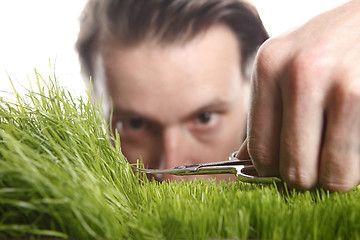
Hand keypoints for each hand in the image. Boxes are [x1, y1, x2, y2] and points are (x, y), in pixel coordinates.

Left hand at [237, 1, 359, 191]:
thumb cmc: (329, 49)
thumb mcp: (288, 68)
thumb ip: (267, 114)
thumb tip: (246, 161)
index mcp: (269, 67)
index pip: (260, 149)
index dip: (272, 172)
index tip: (285, 171)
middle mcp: (299, 73)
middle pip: (293, 167)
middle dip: (305, 178)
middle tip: (316, 166)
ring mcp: (338, 83)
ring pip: (328, 174)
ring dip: (333, 177)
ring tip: (338, 155)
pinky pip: (355, 163)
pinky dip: (355, 167)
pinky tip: (352, 140)